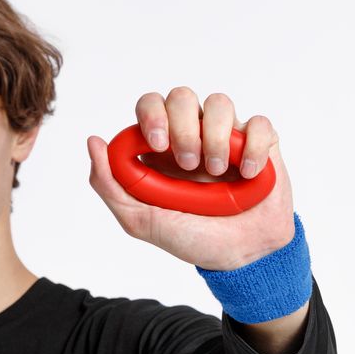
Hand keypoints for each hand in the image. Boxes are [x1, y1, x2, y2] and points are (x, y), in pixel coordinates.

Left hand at [86, 88, 295, 269]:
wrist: (240, 258)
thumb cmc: (192, 237)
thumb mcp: (141, 220)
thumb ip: (109, 185)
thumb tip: (94, 142)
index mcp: (162, 148)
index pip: (149, 105)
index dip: (152, 116)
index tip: (158, 145)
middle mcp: (193, 135)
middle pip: (180, 96)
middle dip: (182, 127)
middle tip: (187, 164)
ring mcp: (228, 137)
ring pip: (219, 103)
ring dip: (215, 138)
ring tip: (217, 174)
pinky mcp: (260, 143)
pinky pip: (259, 123)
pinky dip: (253, 148)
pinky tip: (248, 175)